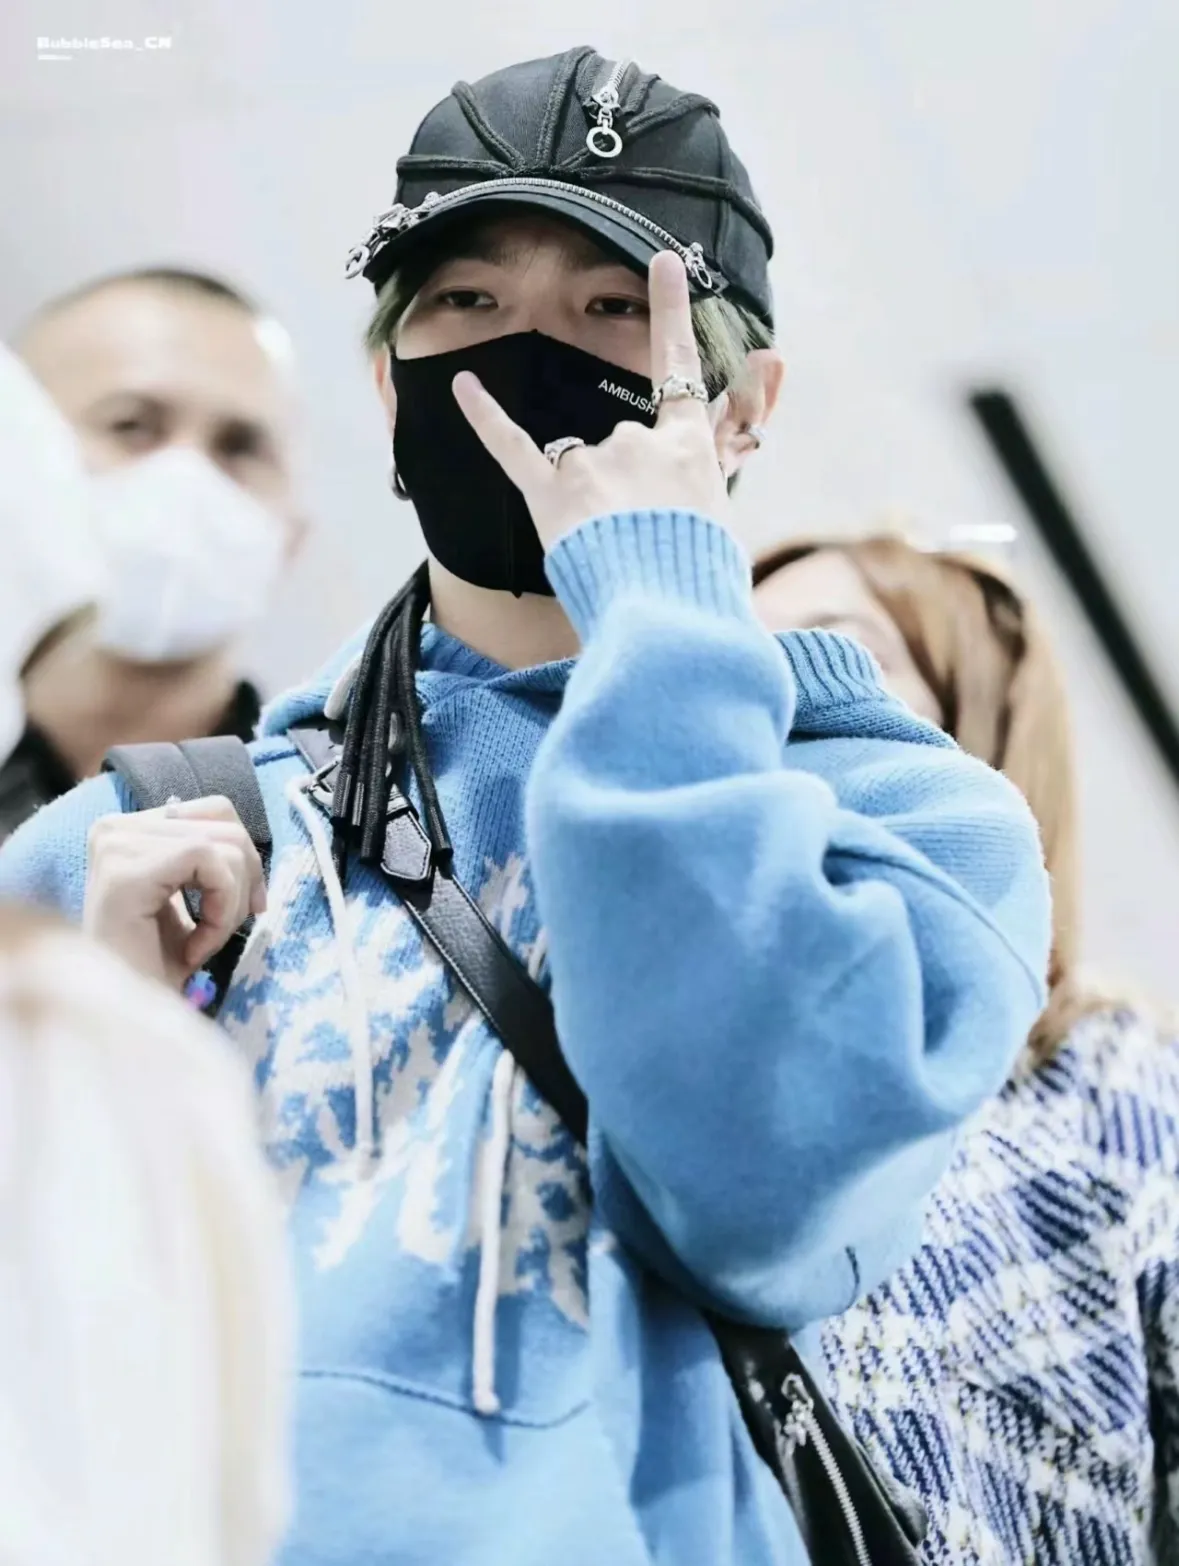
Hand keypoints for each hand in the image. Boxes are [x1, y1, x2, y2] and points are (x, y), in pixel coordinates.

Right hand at [83, 797, 266, 989]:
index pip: (216, 810)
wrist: (126, 1019)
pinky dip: (222, 911)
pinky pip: (210, 862)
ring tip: (203, 943)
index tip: (251, 906)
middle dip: (244, 883)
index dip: (246, 857)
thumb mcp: (191, 898)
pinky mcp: (125, 870)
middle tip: (224, 932)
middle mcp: (114, 827)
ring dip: (231, 905)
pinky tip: (195, 948)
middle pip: (226, 825)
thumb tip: (251, 845)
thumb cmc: (154, 966)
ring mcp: (115, 844)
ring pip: (225, 845)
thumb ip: (211, 859)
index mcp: (127, 829)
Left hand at [451, 251, 729, 550]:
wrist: (668, 614)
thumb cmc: (701, 579)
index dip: (672, 312)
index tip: (664, 260)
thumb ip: (727, 458)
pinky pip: (512, 446)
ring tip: (609, 555)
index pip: (681, 368)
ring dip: (589, 504)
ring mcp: (592, 465)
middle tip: (643, 546)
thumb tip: (751, 393)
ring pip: (581, 465)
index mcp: (688, 450)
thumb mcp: (729, 517)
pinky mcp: (551, 494)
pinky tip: (463, 384)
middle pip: (623, 448)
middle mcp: (638, 443)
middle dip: (626, 491)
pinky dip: (486, 414)